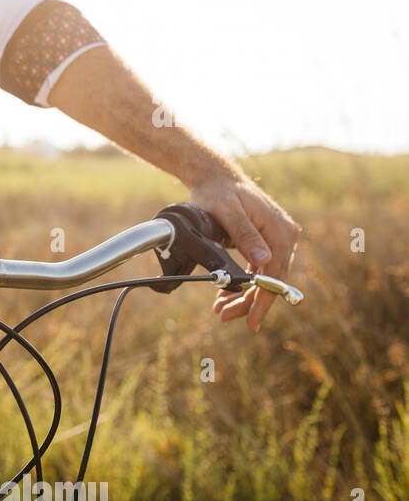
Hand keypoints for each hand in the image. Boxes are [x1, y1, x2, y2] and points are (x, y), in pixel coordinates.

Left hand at [188, 170, 300, 332]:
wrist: (216, 178)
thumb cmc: (219, 193)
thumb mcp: (228, 213)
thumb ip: (245, 235)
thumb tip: (263, 261)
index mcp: (280, 231)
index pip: (275, 275)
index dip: (263, 301)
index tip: (252, 322)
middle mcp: (284, 236)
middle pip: (271, 280)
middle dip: (248, 302)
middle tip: (223, 316)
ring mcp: (276, 239)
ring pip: (263, 277)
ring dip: (243, 296)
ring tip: (220, 310)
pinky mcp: (266, 241)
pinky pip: (258, 269)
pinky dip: (243, 283)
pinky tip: (226, 296)